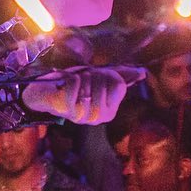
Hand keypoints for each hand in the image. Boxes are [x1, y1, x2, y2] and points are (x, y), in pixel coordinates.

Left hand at [21, 66, 143, 124]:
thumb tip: (142, 73)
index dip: (109, 75)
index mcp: (110, 111)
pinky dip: (72, 78)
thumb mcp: (100, 79)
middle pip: (104, 84)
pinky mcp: (67, 110)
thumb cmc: (77, 86)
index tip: (99, 78)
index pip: (119, 85)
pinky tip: (69, 82)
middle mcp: (98, 117)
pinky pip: (75, 86)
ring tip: (77, 81)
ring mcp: (83, 116)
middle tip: (85, 78)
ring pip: (90, 85)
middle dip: (94, 75)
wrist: (48, 92)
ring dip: (83, 77)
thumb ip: (121, 76)